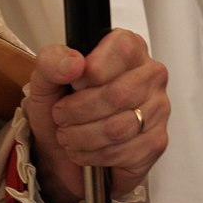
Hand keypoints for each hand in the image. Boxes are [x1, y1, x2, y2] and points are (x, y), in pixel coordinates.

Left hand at [25, 30, 169, 202]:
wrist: (58, 143)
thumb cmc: (59, 102)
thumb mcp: (45, 76)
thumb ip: (53, 61)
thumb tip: (75, 62)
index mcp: (128, 47)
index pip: (120, 52)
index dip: (89, 74)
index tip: (72, 85)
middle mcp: (150, 74)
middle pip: (118, 94)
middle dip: (78, 111)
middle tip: (61, 115)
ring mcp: (158, 109)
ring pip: (120, 128)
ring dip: (83, 136)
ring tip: (68, 134)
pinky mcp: (156, 142)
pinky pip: (127, 153)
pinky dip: (96, 155)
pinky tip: (85, 150)